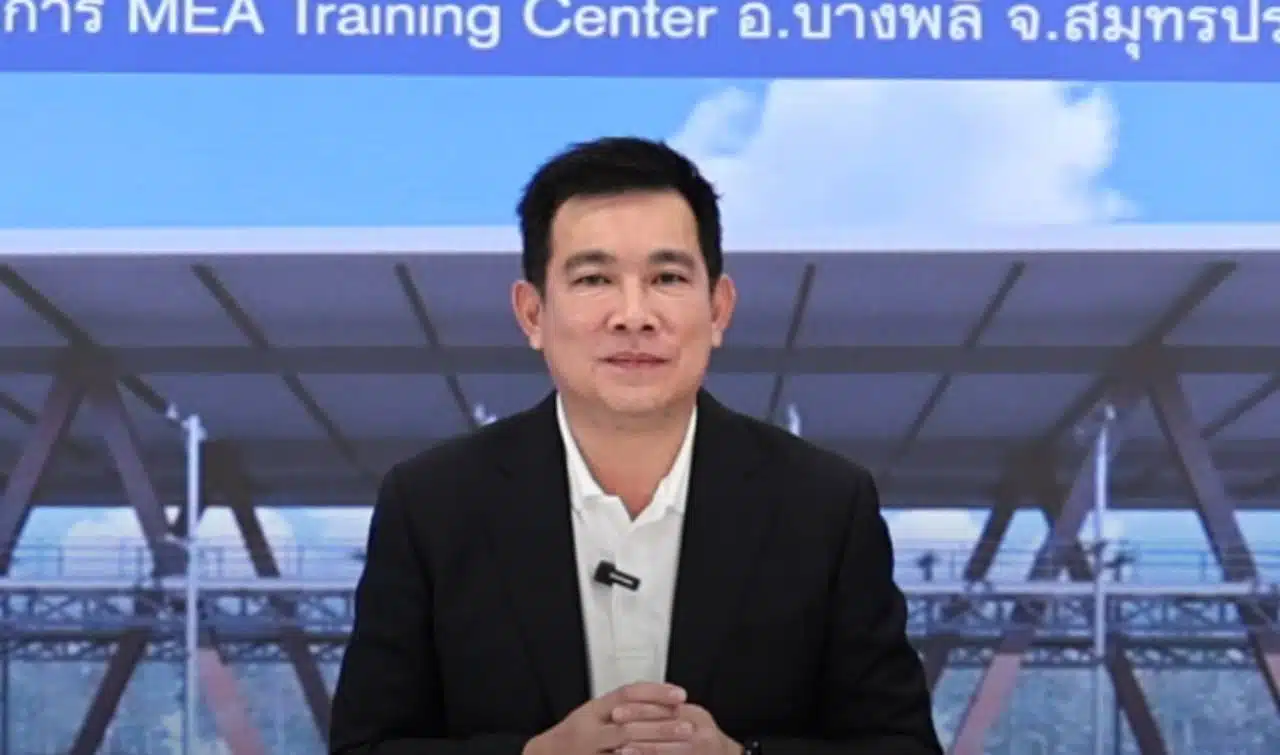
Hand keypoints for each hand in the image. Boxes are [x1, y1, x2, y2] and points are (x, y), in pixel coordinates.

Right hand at [522, 682, 688, 754]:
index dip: (655, 693)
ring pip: (627, 746)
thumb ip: (622, 708)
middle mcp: (589, 729)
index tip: (681, 695)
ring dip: (657, 746)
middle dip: (662, 725)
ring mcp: (589, 751)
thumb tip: (663, 701)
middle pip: (630, 723)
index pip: (627, 694)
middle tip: (688, 726)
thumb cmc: (575, 736)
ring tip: (683, 745)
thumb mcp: (594, 714)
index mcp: (593, 710)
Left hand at [613, 703, 741, 754]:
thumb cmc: (703, 739)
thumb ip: (668, 710)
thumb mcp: (691, 718)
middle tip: (614, 729)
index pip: (664, 709)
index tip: (617, 710)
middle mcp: (700, 733)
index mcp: (696, 716)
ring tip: (618, 750)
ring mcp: (698, 750)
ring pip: (664, 750)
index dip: (638, 710)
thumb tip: (634, 701)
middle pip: (663, 730)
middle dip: (635, 729)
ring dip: (640, 750)